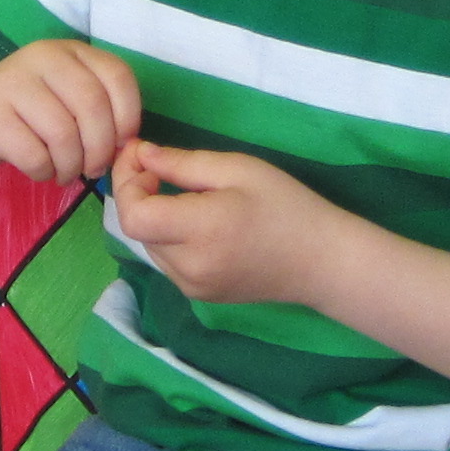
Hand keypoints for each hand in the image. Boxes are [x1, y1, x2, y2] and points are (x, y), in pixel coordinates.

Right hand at [0, 41, 143, 185]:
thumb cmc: (22, 110)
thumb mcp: (63, 95)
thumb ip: (98, 108)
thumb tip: (129, 145)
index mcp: (68, 51)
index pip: (117, 76)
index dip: (128, 117)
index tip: (120, 143)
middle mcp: (41, 57)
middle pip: (93, 107)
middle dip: (100, 149)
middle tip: (93, 169)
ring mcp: (12, 84)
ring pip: (64, 135)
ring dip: (71, 166)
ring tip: (64, 172)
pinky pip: (35, 155)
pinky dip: (44, 172)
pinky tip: (39, 170)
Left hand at [106, 140, 331, 309]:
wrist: (322, 261)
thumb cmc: (286, 206)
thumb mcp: (238, 169)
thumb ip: (183, 163)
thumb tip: (141, 155)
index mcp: (200, 231)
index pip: (133, 215)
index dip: (127, 182)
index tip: (143, 156)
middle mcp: (189, 267)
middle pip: (138, 229)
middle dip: (139, 193)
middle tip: (159, 165)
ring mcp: (192, 287)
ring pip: (150, 245)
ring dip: (154, 215)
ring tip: (184, 193)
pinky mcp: (199, 295)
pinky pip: (168, 261)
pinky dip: (169, 236)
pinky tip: (196, 221)